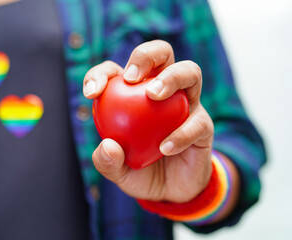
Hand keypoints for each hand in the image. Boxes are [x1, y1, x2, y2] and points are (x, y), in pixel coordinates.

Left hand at [83, 40, 213, 202]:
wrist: (171, 192)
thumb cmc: (141, 172)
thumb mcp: (118, 172)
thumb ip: (108, 163)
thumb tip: (108, 146)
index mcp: (133, 94)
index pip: (115, 72)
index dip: (101, 74)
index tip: (92, 92)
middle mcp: (162, 91)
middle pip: (161, 53)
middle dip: (145, 56)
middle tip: (131, 77)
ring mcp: (185, 105)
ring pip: (189, 72)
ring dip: (171, 77)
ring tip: (153, 94)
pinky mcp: (203, 125)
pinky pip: (196, 121)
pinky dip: (181, 132)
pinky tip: (165, 147)